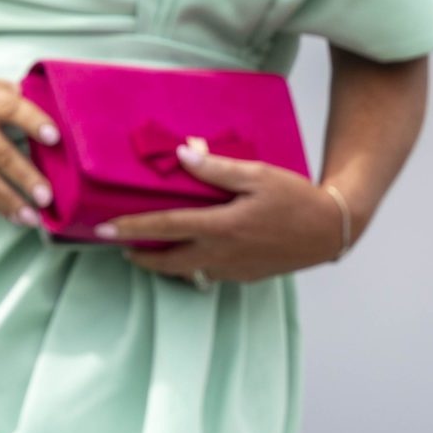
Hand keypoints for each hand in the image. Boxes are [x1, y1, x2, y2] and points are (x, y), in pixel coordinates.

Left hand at [98, 140, 349, 285]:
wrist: (329, 230)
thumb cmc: (295, 197)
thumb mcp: (258, 175)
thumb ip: (218, 169)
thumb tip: (183, 155)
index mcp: (222, 226)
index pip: (165, 228)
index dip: (131, 229)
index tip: (103, 230)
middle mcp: (222, 253)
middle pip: (168, 262)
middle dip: (140, 256)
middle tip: (119, 245)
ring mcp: (233, 269)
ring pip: (187, 271)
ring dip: (164, 263)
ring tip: (148, 250)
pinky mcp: (244, 277)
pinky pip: (208, 273)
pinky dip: (192, 264)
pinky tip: (190, 251)